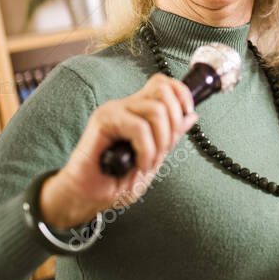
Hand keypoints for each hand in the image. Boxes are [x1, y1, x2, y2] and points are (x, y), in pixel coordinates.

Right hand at [40, 74, 197, 228]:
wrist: (87, 195)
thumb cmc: (115, 178)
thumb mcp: (154, 156)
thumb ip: (171, 135)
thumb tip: (192, 116)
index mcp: (137, 110)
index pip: (163, 84)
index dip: (181, 94)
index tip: (188, 115)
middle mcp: (125, 106)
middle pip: (163, 92)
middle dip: (174, 123)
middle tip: (164, 150)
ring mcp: (113, 111)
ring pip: (156, 110)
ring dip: (161, 141)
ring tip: (149, 162)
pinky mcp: (102, 121)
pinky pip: (139, 128)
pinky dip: (147, 150)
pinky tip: (139, 164)